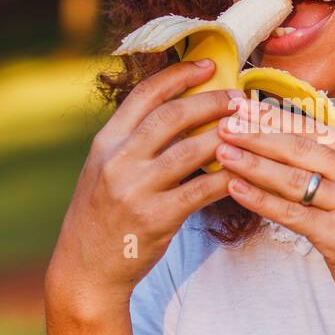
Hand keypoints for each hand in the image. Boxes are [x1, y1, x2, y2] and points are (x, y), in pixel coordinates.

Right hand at [45, 59, 239, 324]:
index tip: (209, 65)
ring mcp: (136, 189)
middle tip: (239, 98)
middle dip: (211, 102)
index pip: (145, 95)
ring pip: (191, 150)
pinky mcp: (156, 218)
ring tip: (248, 128)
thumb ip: (135, 142)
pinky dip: (225, 178)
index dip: (179, 75)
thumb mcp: (105, 170)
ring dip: (225, 136)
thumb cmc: (103, 217)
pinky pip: (201, 190)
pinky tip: (243, 170)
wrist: (85, 269)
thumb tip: (182, 111)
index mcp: (106, 142)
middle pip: (172, 116)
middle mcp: (118, 160)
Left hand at [213, 97, 334, 320]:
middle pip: (300, 148)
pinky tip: (236, 188)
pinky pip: (291, 213)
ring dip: (253, 164)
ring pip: (293, 179)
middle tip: (223, 125)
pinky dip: (259, 200)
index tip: (241, 109)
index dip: (274, 118)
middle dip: (257, 135)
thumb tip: (281, 134)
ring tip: (222, 152)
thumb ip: (333, 162)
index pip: (313, 129)